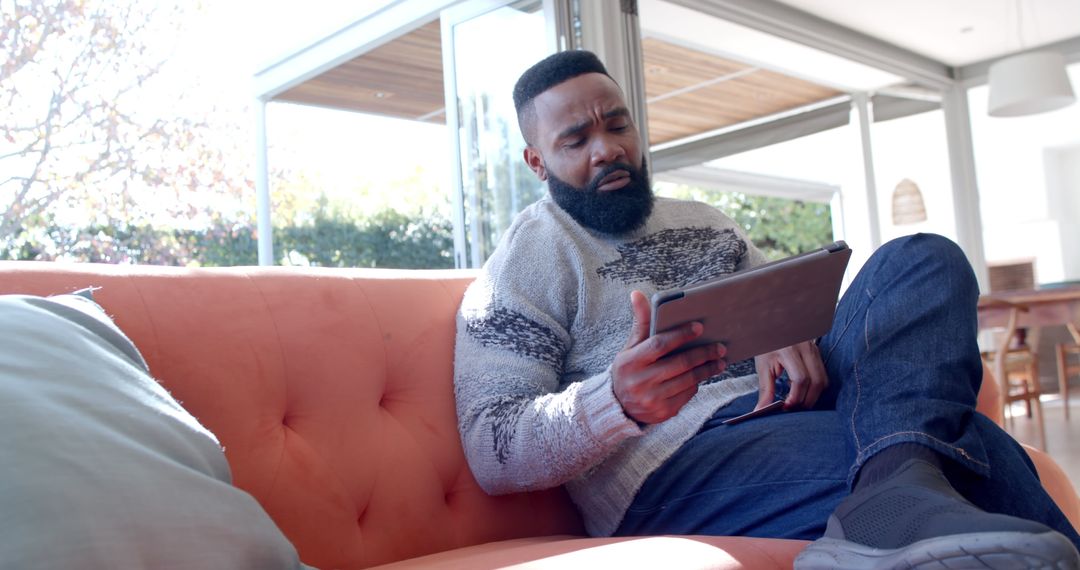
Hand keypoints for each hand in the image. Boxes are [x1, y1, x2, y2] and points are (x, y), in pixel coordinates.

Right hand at [612, 291, 727, 424]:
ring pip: (688, 380)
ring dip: (707, 369)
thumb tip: (637, 294)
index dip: (681, 334)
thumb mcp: (630, 347)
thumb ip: (640, 322)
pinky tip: (703, 375)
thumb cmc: (629, 369)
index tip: (700, 327)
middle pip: (680, 363)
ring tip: (719, 361)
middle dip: (703, 353)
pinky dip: (697, 383)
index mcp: (630, 361)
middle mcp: (640, 382)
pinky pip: (687, 395)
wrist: (618, 406)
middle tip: (720, 347)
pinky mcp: (663, 412)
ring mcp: (652, 399)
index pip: (659, 344)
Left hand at [754, 341, 827, 410]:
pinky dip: (815, 387)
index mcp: (789, 350)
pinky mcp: (817, 353)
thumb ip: (765, 389)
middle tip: (793, 408)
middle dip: (807, 400)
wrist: (771, 327)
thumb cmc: (766, 345)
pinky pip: (823, 375)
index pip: (801, 379)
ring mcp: (814, 350)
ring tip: (797, 400)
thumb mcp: (762, 366)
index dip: (795, 397)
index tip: (785, 406)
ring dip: (813, 395)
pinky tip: (802, 389)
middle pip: (816, 381)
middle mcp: (806, 349)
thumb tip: (761, 410)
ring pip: (823, 380)